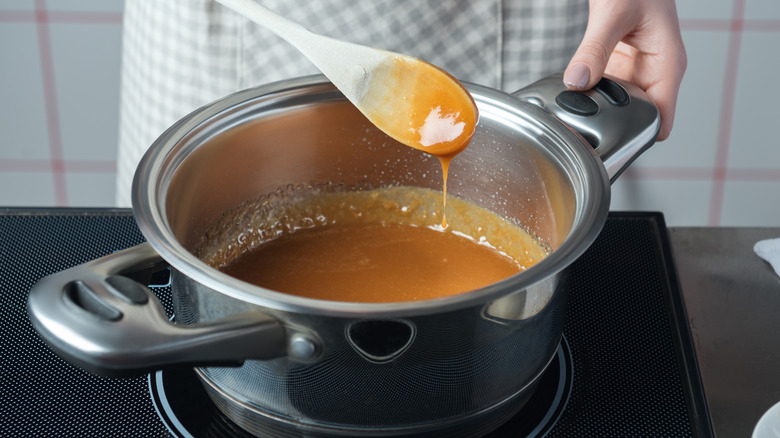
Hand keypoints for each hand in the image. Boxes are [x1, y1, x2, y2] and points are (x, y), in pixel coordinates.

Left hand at [563, 0, 686, 140]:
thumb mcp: (613, 14)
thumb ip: (594, 49)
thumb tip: (577, 81)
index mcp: (667, 64)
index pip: (660, 118)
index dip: (638, 135)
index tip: (611, 144)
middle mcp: (653, 71)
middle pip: (635, 116)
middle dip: (611, 124)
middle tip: (581, 129)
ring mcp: (634, 69)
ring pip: (616, 105)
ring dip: (597, 109)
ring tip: (573, 111)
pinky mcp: (617, 64)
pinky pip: (603, 88)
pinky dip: (589, 93)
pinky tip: (573, 93)